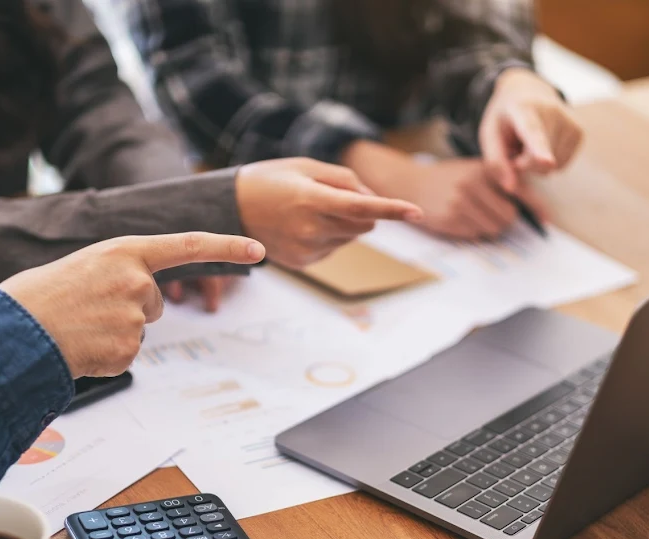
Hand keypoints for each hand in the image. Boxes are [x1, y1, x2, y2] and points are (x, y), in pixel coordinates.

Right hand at [0, 233, 264, 376]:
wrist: (12, 331)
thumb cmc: (43, 295)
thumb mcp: (87, 265)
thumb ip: (122, 270)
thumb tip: (147, 291)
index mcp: (125, 251)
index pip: (190, 245)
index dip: (227, 247)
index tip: (259, 250)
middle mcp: (136, 280)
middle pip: (155, 300)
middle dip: (131, 307)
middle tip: (88, 308)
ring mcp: (134, 316)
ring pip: (140, 328)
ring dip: (115, 331)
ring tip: (79, 326)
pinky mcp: (129, 349)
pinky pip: (128, 354)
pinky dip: (108, 354)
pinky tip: (82, 346)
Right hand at [235, 158, 422, 268]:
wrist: (231, 209)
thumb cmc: (271, 180)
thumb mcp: (305, 165)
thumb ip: (344, 179)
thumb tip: (373, 200)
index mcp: (311, 198)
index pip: (362, 207)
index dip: (392, 209)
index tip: (417, 212)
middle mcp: (311, 228)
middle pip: (364, 224)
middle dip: (364, 211)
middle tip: (334, 197)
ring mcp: (307, 249)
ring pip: (351, 237)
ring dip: (344, 224)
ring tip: (310, 210)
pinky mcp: (303, 263)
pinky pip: (334, 249)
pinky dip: (329, 237)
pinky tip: (302, 227)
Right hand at [398, 158, 548, 239]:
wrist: (410, 183)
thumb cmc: (448, 178)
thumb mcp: (474, 169)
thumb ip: (501, 180)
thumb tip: (532, 207)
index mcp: (485, 168)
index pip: (520, 190)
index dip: (536, 207)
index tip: (546, 220)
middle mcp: (474, 184)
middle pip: (509, 216)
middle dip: (504, 219)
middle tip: (491, 213)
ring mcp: (461, 202)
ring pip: (493, 228)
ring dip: (488, 227)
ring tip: (473, 215)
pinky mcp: (450, 220)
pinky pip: (475, 234)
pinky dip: (472, 231)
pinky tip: (459, 219)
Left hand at [479, 68, 583, 192]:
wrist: (529, 91)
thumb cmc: (504, 117)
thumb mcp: (489, 135)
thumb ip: (496, 162)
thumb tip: (510, 189)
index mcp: (523, 109)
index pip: (532, 132)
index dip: (539, 150)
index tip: (547, 162)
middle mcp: (552, 111)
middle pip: (537, 161)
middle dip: (522, 164)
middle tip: (514, 147)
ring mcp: (570, 121)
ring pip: (551, 167)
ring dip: (535, 164)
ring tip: (529, 142)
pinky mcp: (580, 132)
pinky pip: (562, 166)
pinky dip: (549, 163)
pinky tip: (543, 145)